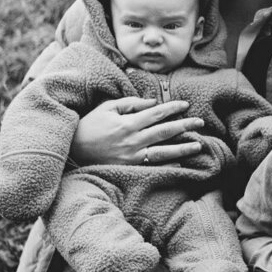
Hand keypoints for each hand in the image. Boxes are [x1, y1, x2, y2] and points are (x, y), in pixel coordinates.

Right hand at [71, 97, 204, 165]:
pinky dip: (167, 166)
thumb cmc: (89, 126)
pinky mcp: (128, 169)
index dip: (173, 108)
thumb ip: (131, 103)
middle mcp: (132, 140)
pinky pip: (152, 168)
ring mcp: (131, 157)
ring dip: (183, 148)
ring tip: (199, 145)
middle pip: (165, 131)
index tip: (186, 105)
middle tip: (201, 122)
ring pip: (163, 152)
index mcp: (128, 123)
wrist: (70, 151)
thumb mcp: (107, 108)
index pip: (157, 113)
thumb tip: (153, 102)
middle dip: (185, 126)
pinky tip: (181, 163)